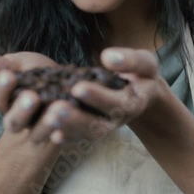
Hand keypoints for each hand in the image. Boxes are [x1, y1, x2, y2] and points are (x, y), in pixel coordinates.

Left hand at [26, 47, 166, 143]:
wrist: (142, 93)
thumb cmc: (141, 73)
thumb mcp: (144, 62)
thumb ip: (130, 60)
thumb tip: (107, 57)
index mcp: (133, 103)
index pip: (116, 103)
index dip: (98, 97)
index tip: (78, 88)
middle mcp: (119, 119)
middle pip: (98, 124)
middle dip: (76, 118)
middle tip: (55, 109)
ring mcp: (106, 126)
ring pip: (87, 133)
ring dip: (68, 127)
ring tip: (48, 118)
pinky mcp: (94, 129)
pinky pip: (80, 136)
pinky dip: (67, 136)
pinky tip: (51, 134)